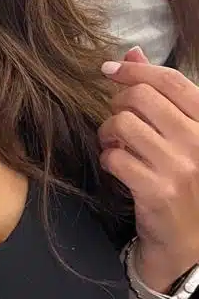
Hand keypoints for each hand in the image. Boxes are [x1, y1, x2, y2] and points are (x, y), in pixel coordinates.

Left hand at [98, 46, 198, 290]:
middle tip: (118, 120)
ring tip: (115, 145)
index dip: (136, 69)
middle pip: (142, 98)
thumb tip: (133, 53)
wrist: (191, 245)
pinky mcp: (156, 191)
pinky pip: (114, 157)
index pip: (171, 80)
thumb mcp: (185, 136)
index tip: (110, 70)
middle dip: (118, 104)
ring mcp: (180, 168)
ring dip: (108, 132)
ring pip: (123, 125)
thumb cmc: (188, 185)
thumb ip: (163, 94)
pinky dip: (108, 159)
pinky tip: (116, 167)